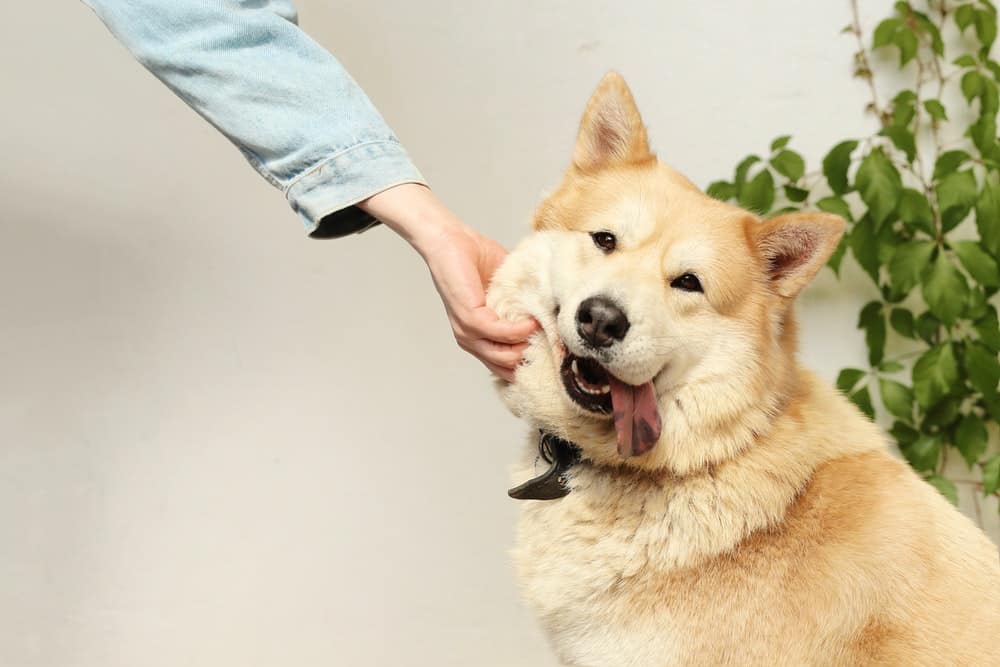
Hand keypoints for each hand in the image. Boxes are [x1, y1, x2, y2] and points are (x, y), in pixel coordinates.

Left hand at [358, 184, 537, 380]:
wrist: (452, 241)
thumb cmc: (476, 259)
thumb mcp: (506, 288)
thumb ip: (523, 302)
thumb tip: (553, 309)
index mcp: (480, 337)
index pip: (506, 367)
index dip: (530, 365)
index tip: (555, 356)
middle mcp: (472, 340)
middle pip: (507, 368)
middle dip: (533, 361)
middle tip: (556, 346)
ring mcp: (468, 332)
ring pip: (504, 357)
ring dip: (529, 345)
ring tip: (546, 331)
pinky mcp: (469, 319)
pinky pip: (500, 333)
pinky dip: (520, 329)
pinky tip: (533, 320)